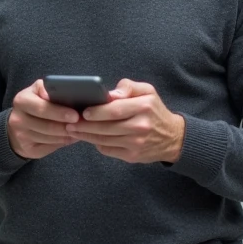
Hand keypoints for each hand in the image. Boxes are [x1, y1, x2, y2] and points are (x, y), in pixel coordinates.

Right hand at [6, 79, 80, 159]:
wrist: (18, 124)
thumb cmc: (35, 104)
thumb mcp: (38, 91)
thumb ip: (48, 89)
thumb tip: (63, 92)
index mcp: (22, 101)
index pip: (43, 108)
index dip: (60, 112)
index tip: (76, 115)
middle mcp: (18, 119)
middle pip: (47, 126)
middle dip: (66, 126)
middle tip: (81, 124)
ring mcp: (21, 136)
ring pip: (50, 138)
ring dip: (66, 135)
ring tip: (79, 130)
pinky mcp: (27, 149)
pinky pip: (49, 148)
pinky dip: (62, 143)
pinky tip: (69, 137)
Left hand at [66, 79, 185, 163]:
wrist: (172, 137)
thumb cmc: (154, 110)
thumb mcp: (147, 91)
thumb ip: (128, 87)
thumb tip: (109, 94)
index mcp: (144, 107)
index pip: (115, 110)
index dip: (97, 112)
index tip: (82, 112)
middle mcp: (141, 126)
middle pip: (107, 127)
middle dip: (85, 126)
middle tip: (70, 123)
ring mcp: (136, 143)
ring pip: (104, 140)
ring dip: (86, 136)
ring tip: (73, 130)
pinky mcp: (132, 156)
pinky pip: (108, 150)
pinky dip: (97, 144)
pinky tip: (88, 137)